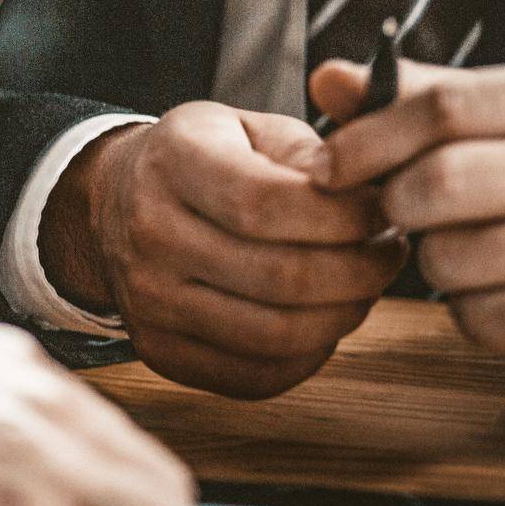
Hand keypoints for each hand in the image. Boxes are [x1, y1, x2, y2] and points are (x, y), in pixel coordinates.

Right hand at [42, 103, 401, 398]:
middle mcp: (149, 233)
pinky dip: (308, 356)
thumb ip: (312, 154)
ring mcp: (146, 299)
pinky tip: (320, 319)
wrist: (116, 199)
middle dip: (360, 272)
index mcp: (173, 161)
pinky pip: (255, 376)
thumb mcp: (251, 128)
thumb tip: (368, 199)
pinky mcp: (158, 350)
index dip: (344, 217)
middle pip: (280, 278)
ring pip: (274, 335)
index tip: (382, 213)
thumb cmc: (202, 159)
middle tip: (388, 254)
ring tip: (362, 286)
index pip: (265, 204)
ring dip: (343, 316)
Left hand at [313, 58, 504, 350]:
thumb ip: (414, 98)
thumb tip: (329, 79)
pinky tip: (490, 287)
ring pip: (452, 254)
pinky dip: (468, 308)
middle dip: (399, 201)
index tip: (325, 167)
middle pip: (444, 179)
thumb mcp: (491, 120)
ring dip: (433, 257)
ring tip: (460, 245)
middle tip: (403, 209)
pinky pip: (485, 316)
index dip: (370, 137)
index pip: (448, 106)